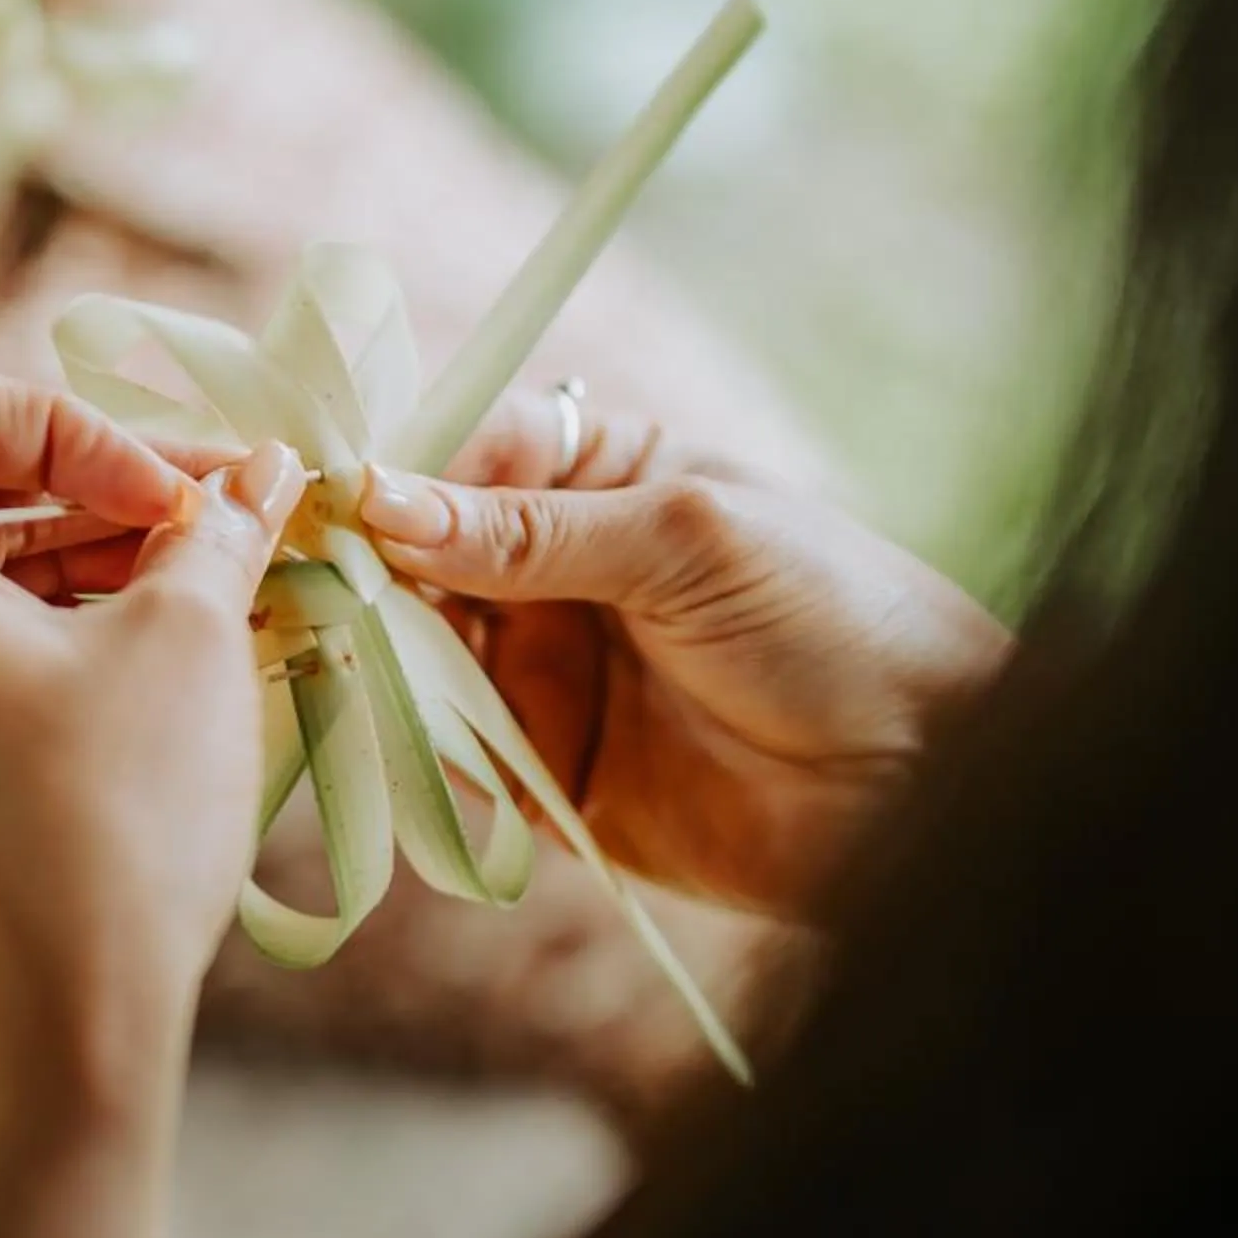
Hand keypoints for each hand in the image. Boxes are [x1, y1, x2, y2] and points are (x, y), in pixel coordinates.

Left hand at [0, 368, 302, 1094]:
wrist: (47, 1042)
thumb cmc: (106, 830)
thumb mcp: (184, 645)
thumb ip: (215, 532)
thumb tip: (259, 476)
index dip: (79, 425)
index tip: (179, 496)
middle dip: (103, 497)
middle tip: (229, 527)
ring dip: (89, 573)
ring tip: (218, 601)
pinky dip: (50, 646)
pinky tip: (161, 674)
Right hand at [358, 390, 1013, 918]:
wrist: (929, 783)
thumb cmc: (838, 620)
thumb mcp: (686, 541)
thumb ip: (534, 532)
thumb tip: (386, 503)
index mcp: (601, 476)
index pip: (459, 455)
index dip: (388, 475)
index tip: (322, 502)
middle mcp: (559, 570)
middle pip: (417, 560)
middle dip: (363, 573)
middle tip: (309, 591)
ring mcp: (552, 673)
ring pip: (419, 658)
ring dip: (382, 660)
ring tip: (347, 662)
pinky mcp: (551, 777)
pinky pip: (457, 759)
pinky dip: (422, 750)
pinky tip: (396, 738)